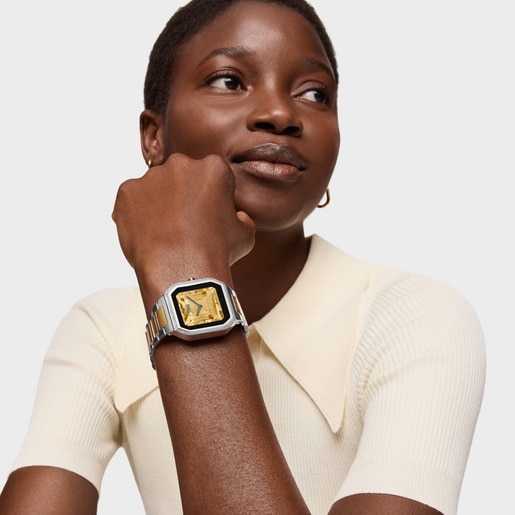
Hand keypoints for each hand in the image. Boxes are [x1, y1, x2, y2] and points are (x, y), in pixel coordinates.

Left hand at [112, 153, 254, 307]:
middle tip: (185, 224)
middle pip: (181, 176)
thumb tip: (235, 215)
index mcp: (214, 168)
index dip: (211, 197)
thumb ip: (240, 216)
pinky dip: (137, 214)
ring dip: (159, 204)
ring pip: (155, 187)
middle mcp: (181, 164)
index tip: (208, 215)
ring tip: (165, 233)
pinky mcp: (127, 191)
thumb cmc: (217, 252)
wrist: (182, 271)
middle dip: (183, 194)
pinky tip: (149, 235)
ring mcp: (151, 177)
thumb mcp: (245, 233)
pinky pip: (132, 200)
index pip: (212, 176)